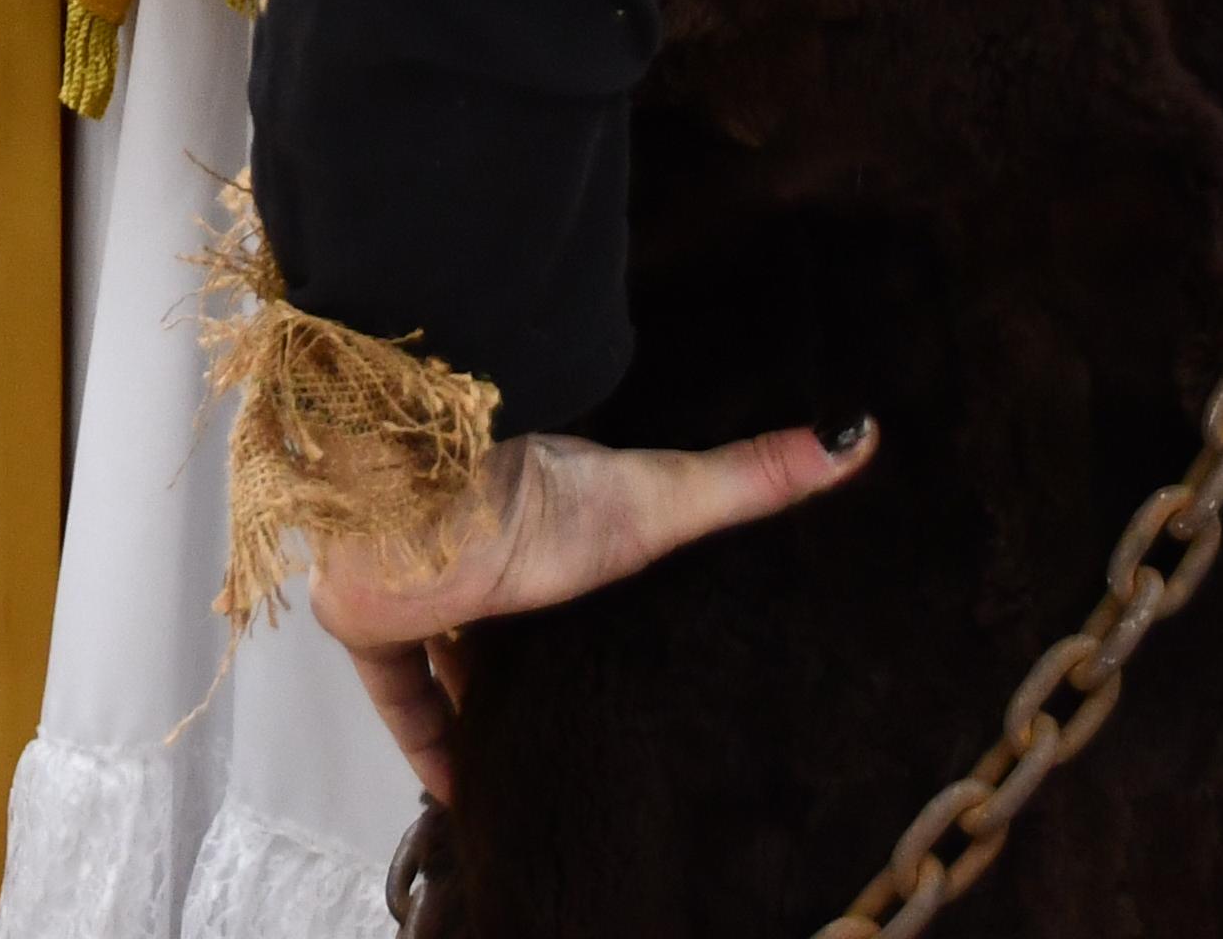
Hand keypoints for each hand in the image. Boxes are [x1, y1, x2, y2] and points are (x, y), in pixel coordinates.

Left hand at [307, 420, 874, 799]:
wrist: (417, 500)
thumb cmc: (544, 496)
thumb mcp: (663, 497)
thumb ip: (751, 476)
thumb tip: (858, 434)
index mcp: (537, 503)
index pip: (557, 548)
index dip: (578, 593)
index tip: (607, 640)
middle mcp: (473, 540)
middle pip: (500, 607)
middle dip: (526, 654)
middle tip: (572, 710)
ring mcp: (415, 579)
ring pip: (441, 647)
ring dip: (472, 693)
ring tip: (523, 752)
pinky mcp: (365, 621)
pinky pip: (393, 690)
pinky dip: (426, 735)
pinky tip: (460, 789)